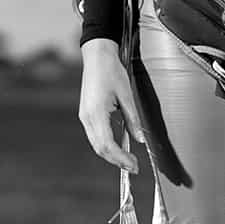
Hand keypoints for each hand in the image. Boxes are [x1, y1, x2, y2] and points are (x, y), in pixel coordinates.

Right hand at [78, 38, 145, 172]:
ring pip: (96, 144)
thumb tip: (140, 139)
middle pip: (100, 148)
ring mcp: (84, 116)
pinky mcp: (86, 114)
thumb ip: (133, 119)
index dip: (121, 159)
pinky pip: (95, 135)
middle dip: (117, 160)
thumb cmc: (112, 71)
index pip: (107, 145)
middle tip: (134, 167)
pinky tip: (119, 146)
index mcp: (96, 114)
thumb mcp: (127, 95)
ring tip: (128, 160)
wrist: (97, 56)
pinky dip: (106, 145)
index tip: (135, 165)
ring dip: (111, 155)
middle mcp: (87, 118)